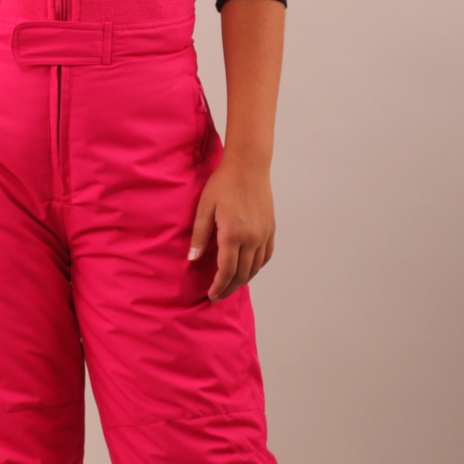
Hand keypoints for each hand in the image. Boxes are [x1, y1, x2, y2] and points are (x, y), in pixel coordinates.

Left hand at [187, 153, 275, 300]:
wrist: (248, 167)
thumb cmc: (223, 184)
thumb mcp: (204, 208)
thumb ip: (200, 236)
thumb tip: (193, 259)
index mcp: (232, 234)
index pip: (226, 271)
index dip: (219, 286)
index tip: (211, 295)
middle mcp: (251, 238)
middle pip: (242, 274)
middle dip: (229, 288)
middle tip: (218, 296)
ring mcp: (263, 234)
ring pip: (255, 267)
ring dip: (243, 280)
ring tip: (230, 286)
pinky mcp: (270, 229)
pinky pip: (265, 256)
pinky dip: (257, 267)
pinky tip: (248, 270)